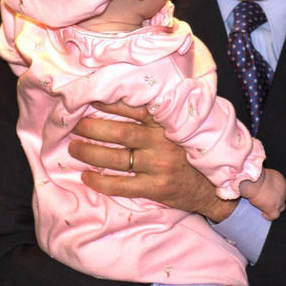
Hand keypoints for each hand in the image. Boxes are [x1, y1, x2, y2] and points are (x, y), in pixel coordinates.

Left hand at [69, 101, 237, 221]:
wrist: (212, 187)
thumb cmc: (190, 153)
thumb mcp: (181, 128)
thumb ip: (161, 116)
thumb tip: (126, 97)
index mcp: (167, 123)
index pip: (135, 107)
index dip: (110, 102)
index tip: (89, 98)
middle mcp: (163, 142)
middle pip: (120, 132)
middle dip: (92, 128)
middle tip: (74, 125)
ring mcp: (159, 166)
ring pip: (116, 158)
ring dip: (90, 152)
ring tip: (74, 147)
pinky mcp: (156, 188)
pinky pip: (121, 185)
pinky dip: (100, 181)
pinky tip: (86, 176)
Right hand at [238, 169, 285, 220]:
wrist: (253, 181)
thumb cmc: (255, 174)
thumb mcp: (263, 173)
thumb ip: (265, 178)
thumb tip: (259, 179)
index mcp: (281, 180)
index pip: (285, 186)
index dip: (279, 190)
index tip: (273, 191)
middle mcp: (283, 190)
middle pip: (284, 197)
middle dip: (278, 198)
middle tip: (270, 199)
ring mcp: (279, 200)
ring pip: (281, 207)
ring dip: (275, 207)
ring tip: (267, 207)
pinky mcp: (273, 208)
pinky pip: (274, 216)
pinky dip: (269, 216)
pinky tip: (263, 214)